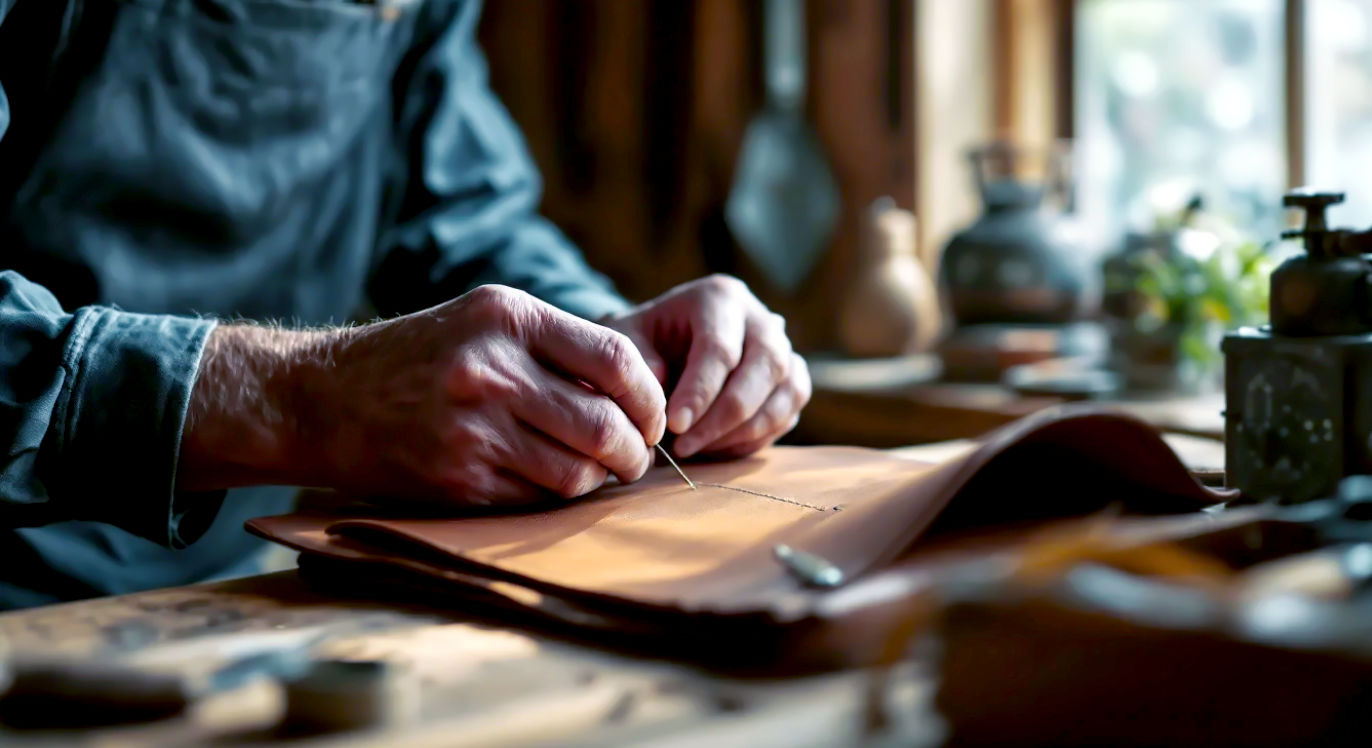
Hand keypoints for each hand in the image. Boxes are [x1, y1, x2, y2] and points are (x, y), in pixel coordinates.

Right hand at [179, 285, 665, 506]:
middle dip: (634, 452)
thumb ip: (556, 344)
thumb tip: (639, 390)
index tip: (652, 417)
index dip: (650, 398)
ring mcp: (472, 427)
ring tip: (595, 474)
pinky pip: (535, 498)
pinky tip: (548, 483)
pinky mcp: (456, 477)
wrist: (320, 397)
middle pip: (605, 424)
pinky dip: (555, 497)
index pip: (617, 360)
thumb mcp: (482, 320)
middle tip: (634, 459)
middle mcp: (492, 368)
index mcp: (508, 316)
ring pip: (576, 472)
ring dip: (599, 481)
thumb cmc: (418, 357)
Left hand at [604, 275, 809, 458]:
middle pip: (766, 365)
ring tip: (699, 449)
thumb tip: (663, 387)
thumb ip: (639, 360)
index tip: (674, 426)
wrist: (664, 344)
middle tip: (686, 447)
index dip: (700, 391)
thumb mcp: (627, 339)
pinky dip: (759, 437)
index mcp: (719, 296)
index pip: (720, 347)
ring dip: (746, 430)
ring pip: (788, 389)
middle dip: (727, 414)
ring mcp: (783, 347)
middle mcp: (760, 317)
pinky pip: (790, 411)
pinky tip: (719, 448)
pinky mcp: (791, 377)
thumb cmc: (644, 341)